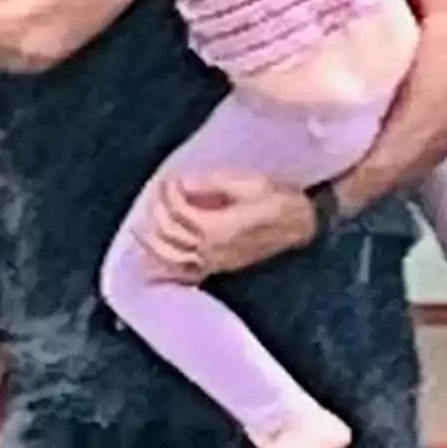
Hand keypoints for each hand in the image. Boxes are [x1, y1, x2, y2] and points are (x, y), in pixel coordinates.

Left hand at [134, 169, 316, 282]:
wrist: (303, 224)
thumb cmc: (279, 199)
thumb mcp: (250, 182)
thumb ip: (213, 183)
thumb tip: (182, 182)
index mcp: (219, 227)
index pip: (178, 213)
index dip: (168, 195)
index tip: (165, 180)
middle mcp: (213, 248)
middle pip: (171, 235)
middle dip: (157, 213)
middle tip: (152, 196)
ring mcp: (216, 260)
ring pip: (173, 255)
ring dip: (154, 240)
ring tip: (143, 226)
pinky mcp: (220, 264)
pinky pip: (186, 267)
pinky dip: (167, 260)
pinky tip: (158, 252)